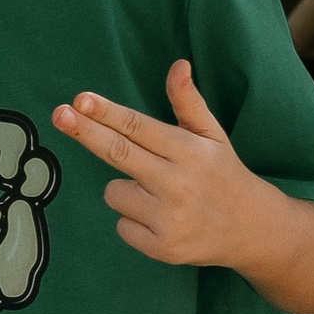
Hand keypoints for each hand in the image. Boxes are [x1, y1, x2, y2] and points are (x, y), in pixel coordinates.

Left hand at [49, 61, 284, 271]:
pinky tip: (162, 220)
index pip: (139, 128)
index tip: (80, 100)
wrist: (254, 230)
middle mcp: (179, 183)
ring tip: (160, 196)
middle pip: (118, 153)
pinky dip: (134, 223)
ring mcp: (169, 218)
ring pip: (114, 193)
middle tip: (59, 113)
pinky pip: (121, 226)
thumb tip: (178, 65)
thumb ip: (188, 102)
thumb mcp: (212, 135)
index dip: (107, 113)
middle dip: (85, 132)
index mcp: (190, 151)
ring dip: (126, 191)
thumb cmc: (223, 174)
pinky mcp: (163, 248)